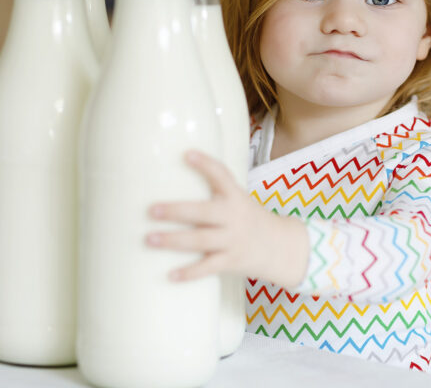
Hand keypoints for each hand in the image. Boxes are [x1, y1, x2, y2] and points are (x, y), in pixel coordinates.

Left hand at [146, 150, 309, 287]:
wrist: (281, 247)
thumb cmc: (248, 219)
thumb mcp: (238, 199)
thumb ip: (215, 190)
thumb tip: (175, 176)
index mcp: (235, 196)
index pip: (222, 175)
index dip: (205, 164)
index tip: (186, 154)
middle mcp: (234, 216)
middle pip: (203, 212)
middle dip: (176, 211)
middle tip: (151, 210)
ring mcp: (233, 240)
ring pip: (200, 240)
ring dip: (173, 240)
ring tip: (149, 239)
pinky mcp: (231, 261)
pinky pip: (208, 267)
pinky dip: (189, 273)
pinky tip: (169, 276)